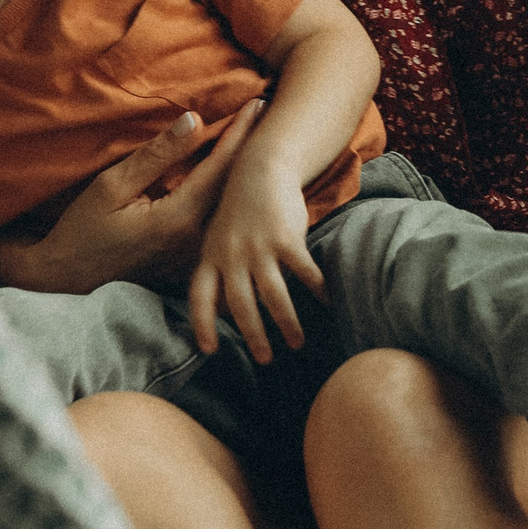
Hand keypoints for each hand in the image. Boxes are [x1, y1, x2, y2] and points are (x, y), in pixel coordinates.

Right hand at [0, 103, 265, 291]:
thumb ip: (156, 155)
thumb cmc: (81, 231)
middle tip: (269, 115)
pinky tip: (237, 179)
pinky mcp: (190, 262)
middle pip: (233, 187)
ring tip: (260, 141)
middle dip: (250, 148)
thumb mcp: (111, 186)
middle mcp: (196, 238)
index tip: (259, 106)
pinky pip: (217, 222)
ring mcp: (195, 254)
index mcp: (179, 217)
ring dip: (242, 173)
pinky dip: (228, 195)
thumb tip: (194, 120)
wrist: (65, 281)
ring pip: (228, 206)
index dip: (240, 133)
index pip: (220, 167)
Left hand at [191, 158, 327, 361]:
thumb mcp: (218, 240)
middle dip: (253, 335)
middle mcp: (231, 255)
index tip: (210, 350)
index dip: (202, 324)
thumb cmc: (241, 210)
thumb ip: (218, 272)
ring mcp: (258, 247)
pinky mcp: (285, 237)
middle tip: (265, 359)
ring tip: (297, 343)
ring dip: (286, 323)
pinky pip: (303, 270)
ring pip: (272, 295)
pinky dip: (316, 287)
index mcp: (211, 257)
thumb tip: (220, 313)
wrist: (260, 169)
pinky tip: (327, 301)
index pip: (200, 297)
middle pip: (240, 305)